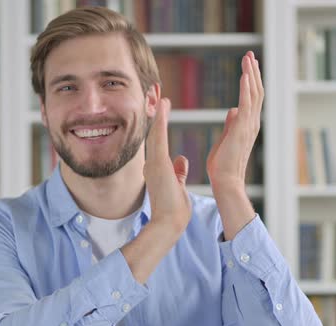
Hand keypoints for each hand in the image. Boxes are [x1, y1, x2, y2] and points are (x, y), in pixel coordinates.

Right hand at [143, 98, 191, 232]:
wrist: (169, 222)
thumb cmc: (173, 209)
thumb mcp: (177, 185)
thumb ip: (178, 172)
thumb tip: (182, 161)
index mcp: (158, 167)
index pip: (159, 140)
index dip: (158, 123)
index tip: (160, 107)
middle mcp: (153, 162)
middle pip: (154, 133)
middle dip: (155, 113)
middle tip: (154, 93)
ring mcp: (154, 163)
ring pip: (155, 132)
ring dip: (156, 113)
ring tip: (158, 95)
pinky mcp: (157, 165)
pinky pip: (158, 138)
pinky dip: (159, 121)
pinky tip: (162, 106)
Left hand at [206, 51, 263, 194]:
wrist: (225, 181)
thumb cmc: (223, 165)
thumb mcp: (226, 139)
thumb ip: (231, 124)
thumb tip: (233, 109)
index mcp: (247, 125)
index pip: (252, 98)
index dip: (251, 81)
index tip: (248, 66)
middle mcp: (252, 123)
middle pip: (256, 92)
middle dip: (253, 72)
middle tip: (250, 55)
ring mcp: (249, 125)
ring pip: (254, 94)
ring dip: (251, 74)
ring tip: (248, 58)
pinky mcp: (242, 128)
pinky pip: (247, 104)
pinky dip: (247, 88)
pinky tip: (245, 74)